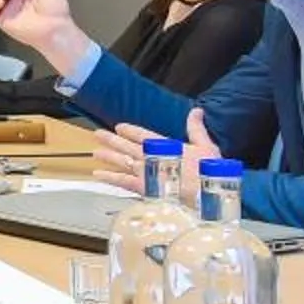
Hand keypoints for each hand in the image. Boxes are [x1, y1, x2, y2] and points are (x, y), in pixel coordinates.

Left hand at [92, 107, 217, 193]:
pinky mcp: (142, 188)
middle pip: (127, 146)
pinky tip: (98, 175)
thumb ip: (196, 128)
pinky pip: (122, 182)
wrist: (204, 192)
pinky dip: (109, 178)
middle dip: (112, 140)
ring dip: (108, 156)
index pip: (143, 135)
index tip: (119, 126)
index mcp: (165, 146)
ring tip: (96, 152)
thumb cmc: (207, 171)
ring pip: (122, 162)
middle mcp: (151, 157)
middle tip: (98, 134)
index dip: (130, 130)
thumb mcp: (205, 145)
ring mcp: (145, 172)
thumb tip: (196, 111)